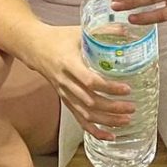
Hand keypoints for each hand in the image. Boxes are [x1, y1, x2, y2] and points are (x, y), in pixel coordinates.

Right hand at [29, 25, 134, 141]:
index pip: (89, 81)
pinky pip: (79, 119)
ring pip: (86, 114)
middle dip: (113, 107)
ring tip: (127, 120)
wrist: (34, 47)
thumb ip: (102, 31)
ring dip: (107, 120)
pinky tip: (109, 136)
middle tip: (132, 107)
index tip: (126, 89)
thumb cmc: (58, 38)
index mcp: (68, 63)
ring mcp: (64, 94)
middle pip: (90, 101)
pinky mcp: (65, 100)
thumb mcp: (79, 31)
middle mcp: (65, 82)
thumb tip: (127, 30)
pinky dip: (94, 131)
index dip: (109, 87)